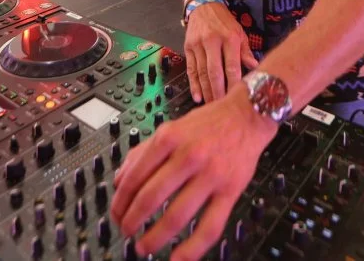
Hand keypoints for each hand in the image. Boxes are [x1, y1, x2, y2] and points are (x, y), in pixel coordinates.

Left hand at [111, 87, 277, 259]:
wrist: (248, 116)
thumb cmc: (208, 123)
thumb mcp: (170, 128)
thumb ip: (143, 152)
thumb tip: (119, 181)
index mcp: (168, 138)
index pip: (134, 176)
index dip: (120, 201)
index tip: (115, 214)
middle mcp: (188, 155)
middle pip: (150, 197)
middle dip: (132, 220)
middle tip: (126, 231)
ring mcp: (210, 175)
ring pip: (177, 215)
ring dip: (155, 237)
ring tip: (143, 247)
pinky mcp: (231, 191)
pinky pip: (210, 226)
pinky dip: (192, 249)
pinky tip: (178, 259)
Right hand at [184, 0, 257, 102]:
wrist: (203, 4)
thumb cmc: (224, 22)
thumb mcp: (239, 32)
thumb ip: (246, 51)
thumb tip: (255, 68)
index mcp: (229, 38)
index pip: (232, 66)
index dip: (233, 84)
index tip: (236, 98)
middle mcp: (212, 41)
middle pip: (215, 72)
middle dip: (218, 92)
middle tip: (222, 108)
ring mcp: (198, 45)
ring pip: (201, 72)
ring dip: (206, 91)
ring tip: (211, 106)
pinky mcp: (188, 47)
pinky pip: (191, 69)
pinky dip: (193, 84)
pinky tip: (197, 96)